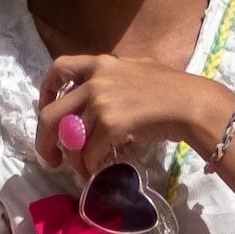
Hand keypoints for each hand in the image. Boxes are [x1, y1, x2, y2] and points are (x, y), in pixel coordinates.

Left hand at [35, 53, 230, 173]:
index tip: (45, 108)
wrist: (191, 104)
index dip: (45, 91)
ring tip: (82, 168)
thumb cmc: (172, 87)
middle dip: (44, 140)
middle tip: (50, 157)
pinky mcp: (112, 125)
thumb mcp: (136, 69)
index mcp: (101, 63)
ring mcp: (101, 103)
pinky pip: (89, 153)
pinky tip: (98, 170)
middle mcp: (95, 81)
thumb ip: (112, 77)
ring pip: (70, 140)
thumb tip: (96, 92)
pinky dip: (90, 166)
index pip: (59, 68)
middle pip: (50, 113)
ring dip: (74, 159)